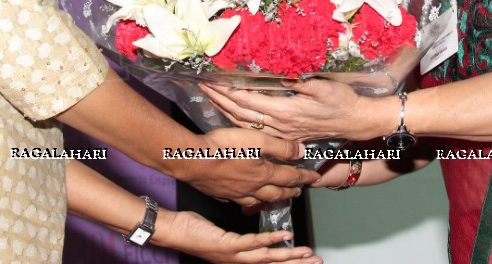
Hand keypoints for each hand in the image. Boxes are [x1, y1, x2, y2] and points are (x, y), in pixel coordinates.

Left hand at [154, 209, 321, 263]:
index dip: (288, 263)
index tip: (307, 260)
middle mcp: (239, 262)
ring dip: (290, 257)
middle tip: (318, 262)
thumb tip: (256, 235)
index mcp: (239, 260)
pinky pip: (253, 243)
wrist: (173, 232)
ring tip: (308, 254)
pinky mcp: (227, 246)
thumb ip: (241, 239)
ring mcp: (234, 256)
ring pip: (267, 259)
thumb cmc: (194, 231)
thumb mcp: (223, 236)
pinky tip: (285, 236)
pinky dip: (270, 240)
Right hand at [177, 127, 318, 206]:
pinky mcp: (221, 193)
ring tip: (277, 197)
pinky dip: (247, 200)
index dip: (304, 177)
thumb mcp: (258, 140)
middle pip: (277, 192)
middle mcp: (253, 188)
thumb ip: (281, 147)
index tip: (314, 178)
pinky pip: (239, 200)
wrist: (194, 160)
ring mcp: (236, 193)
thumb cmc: (226, 147)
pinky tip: (244, 197)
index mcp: (264, 174)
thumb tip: (302, 153)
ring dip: (271, 198)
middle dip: (290, 191)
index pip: (290, 177)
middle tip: (299, 191)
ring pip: (259, 200)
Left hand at [201, 79, 384, 141]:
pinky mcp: (286, 136)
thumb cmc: (342, 101)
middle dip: (219, 99)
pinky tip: (230, 116)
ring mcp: (282, 133)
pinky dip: (238, 122)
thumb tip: (281, 76)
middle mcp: (279, 124)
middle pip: (240, 113)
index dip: (227, 91)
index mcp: (285, 110)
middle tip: (203, 86)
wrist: (356, 122)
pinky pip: (255, 131)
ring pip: (245, 124)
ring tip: (210, 98)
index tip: (212, 80)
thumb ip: (301, 82)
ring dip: (225, 111)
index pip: (248, 100)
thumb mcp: (324, 87)